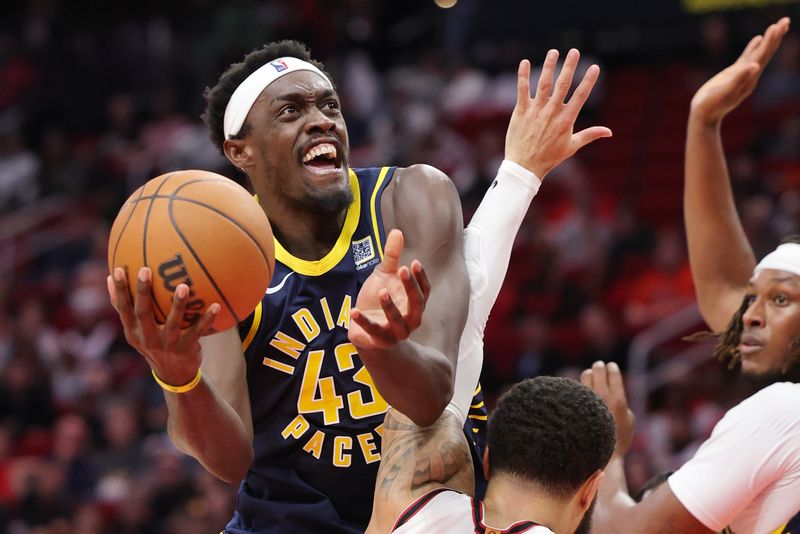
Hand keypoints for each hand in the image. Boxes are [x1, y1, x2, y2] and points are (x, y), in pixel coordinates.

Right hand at [107, 266, 218, 385]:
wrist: (173, 374)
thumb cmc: (153, 341)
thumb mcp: (136, 329)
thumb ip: (125, 307)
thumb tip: (109, 277)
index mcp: (133, 331)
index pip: (123, 308)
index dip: (119, 291)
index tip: (117, 270)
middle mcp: (147, 338)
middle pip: (143, 313)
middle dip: (143, 291)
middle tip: (145, 270)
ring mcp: (167, 344)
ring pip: (173, 323)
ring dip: (178, 304)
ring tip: (183, 286)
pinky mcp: (186, 349)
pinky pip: (198, 332)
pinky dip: (207, 319)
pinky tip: (216, 305)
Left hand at [348, 230, 430, 349]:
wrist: (363, 326)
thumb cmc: (378, 298)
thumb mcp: (384, 275)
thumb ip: (392, 256)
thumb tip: (397, 231)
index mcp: (414, 302)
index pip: (425, 291)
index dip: (421, 278)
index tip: (414, 262)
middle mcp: (410, 319)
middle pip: (417, 305)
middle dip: (411, 288)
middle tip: (402, 269)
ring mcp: (397, 332)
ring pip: (399, 322)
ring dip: (390, 308)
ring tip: (382, 291)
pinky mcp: (380, 341)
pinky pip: (374, 332)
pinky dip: (364, 323)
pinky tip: (354, 311)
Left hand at [505, 48, 611, 178]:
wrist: (525, 166)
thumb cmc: (549, 157)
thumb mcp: (572, 146)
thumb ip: (590, 135)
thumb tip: (610, 132)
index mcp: (566, 120)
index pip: (580, 96)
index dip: (588, 81)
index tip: (595, 67)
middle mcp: (552, 112)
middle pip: (563, 85)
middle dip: (570, 66)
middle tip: (574, 51)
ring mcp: (536, 110)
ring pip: (543, 84)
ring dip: (549, 66)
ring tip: (554, 52)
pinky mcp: (521, 111)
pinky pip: (522, 90)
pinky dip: (523, 76)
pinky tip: (525, 62)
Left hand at [581, 361, 634, 456]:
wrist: (600, 454)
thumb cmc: (617, 438)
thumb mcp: (629, 421)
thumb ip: (624, 403)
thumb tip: (616, 390)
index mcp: (618, 400)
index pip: (613, 374)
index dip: (612, 368)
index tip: (610, 366)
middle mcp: (602, 397)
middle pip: (598, 371)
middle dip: (599, 367)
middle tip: (599, 367)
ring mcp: (588, 400)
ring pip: (585, 376)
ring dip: (588, 374)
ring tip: (590, 377)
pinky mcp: (576, 404)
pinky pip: (576, 387)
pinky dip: (579, 386)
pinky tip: (581, 390)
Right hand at [691, 17, 789, 124]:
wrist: (704, 115)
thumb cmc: (712, 105)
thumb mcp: (725, 92)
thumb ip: (740, 79)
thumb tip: (755, 65)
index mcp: (750, 78)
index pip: (763, 55)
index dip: (770, 41)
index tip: (777, 26)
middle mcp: (750, 75)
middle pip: (766, 52)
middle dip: (775, 37)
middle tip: (785, 21)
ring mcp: (743, 74)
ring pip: (759, 53)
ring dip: (768, 40)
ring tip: (778, 26)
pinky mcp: (734, 74)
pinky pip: (747, 57)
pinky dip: (754, 47)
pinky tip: (757, 39)